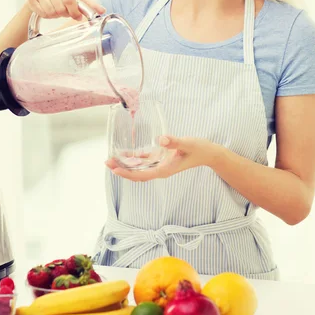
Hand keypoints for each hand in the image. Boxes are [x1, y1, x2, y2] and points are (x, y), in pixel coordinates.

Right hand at [26, 0, 104, 20]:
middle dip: (65, 13)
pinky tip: (48, 10)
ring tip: (57, 10)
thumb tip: (102, 11)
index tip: (77, 16)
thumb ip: (87, 3)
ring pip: (51, 12)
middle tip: (66, 12)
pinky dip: (48, 16)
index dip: (74, 11)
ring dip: (56, 15)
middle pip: (60, 7)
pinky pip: (42, 13)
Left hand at [105, 136, 222, 180]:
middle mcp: (160, 169)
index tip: (115, 169)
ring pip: (139, 167)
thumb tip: (160, 139)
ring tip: (111, 158)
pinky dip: (134, 158)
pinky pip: (145, 160)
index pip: (142, 175)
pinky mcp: (161, 158)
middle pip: (137, 173)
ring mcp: (160, 165)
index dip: (127, 173)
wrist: (208, 153)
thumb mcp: (187, 144)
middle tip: (107, 162)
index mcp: (165, 170)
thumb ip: (174, 141)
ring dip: (125, 164)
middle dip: (121, 169)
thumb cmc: (199, 149)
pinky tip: (125, 154)